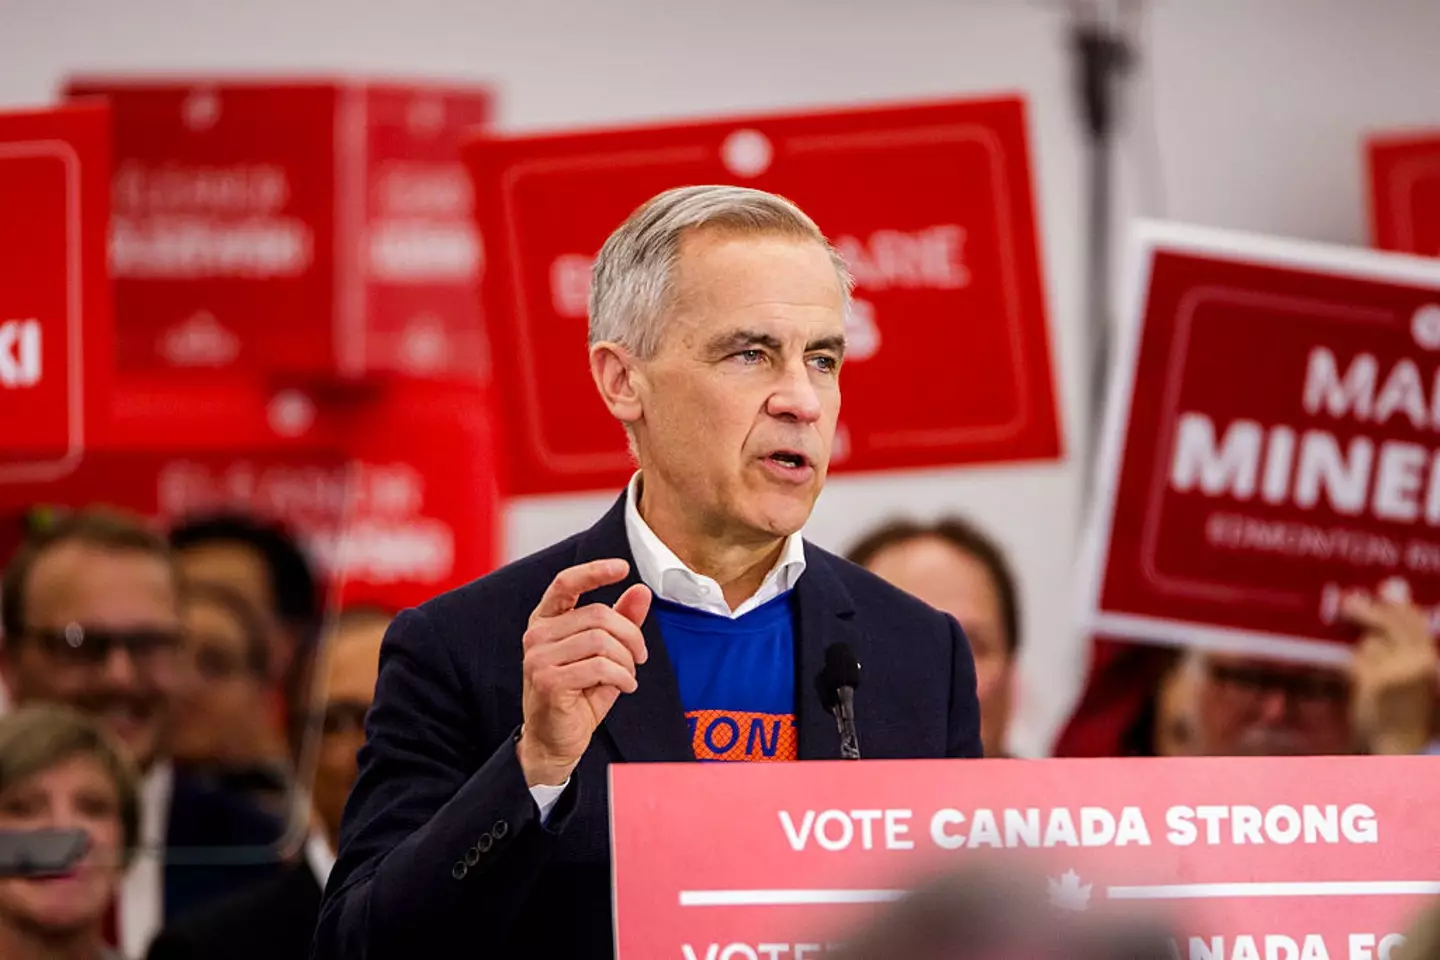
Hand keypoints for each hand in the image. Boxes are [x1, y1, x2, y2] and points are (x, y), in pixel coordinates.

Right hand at [517, 559, 650, 786]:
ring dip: (627, 659)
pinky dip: (623, 676)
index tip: (623, 567)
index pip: (566, 583)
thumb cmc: (578, 694)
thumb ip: (620, 621)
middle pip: (598, 615)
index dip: (594, 570)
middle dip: (631, 635)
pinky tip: (626, 686)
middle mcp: (536, 635)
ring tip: (630, 674)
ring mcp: (538, 657)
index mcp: (545, 621)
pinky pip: (600, 666)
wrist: (555, 741)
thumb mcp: (605, 654)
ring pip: (601, 640)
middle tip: (641, 656)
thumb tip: (640, 590)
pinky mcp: (548, 680)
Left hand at [1343, 579, 1437, 755]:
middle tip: (1348, 602)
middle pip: (1387, 621)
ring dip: (1364, 653)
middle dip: (1366, 610)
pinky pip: (1357, 661)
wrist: (1399, 744)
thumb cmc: (1404, 708)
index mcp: (1428, 658)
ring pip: (1368, 643)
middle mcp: (1415, 660)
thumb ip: (1403, 642)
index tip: (1381, 591)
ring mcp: (1394, 669)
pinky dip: (1356, 669)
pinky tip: (1364, 686)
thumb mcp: (1412, 672)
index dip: (1396, 604)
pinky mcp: (1372, 679)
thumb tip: (1391, 598)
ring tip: (1373, 677)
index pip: (1412, 619)